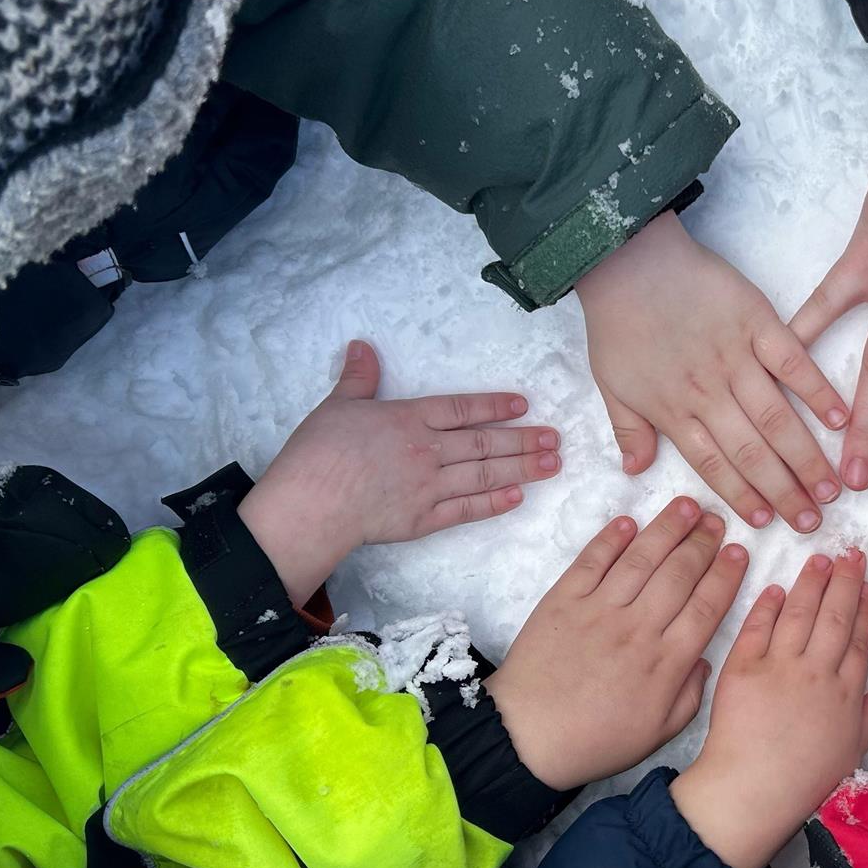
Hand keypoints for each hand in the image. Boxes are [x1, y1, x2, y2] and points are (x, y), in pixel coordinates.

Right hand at [238, 341, 558, 604]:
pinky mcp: (422, 520)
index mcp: (409, 419)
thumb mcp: (338, 405)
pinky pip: (466, 510)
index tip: (524, 405)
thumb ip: (358, 378)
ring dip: (522, 469)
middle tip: (556, 438)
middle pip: (485, 443)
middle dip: (524, 440)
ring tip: (552, 464)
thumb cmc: (318, 452)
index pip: (462, 409)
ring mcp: (429, 487)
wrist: (311, 504)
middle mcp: (428, 450)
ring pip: (484, 475)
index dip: (495, 406)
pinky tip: (517, 497)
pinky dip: (493, 504)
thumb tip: (361, 346)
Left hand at [486, 497, 747, 790]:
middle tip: (716, 518)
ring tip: (686, 506)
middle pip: (679, 574)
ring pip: (641, 559)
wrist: (528, 738)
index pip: (707, 607)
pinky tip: (629, 522)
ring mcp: (599, 611)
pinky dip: (611, 539)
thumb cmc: (596, 740)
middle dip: (702, 542)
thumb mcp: (658, 733)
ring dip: (666, 529)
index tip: (738, 552)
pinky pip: (592, 562)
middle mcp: (638, 628)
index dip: (726, 575)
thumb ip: (690, 695)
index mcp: (666, 663)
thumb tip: (704, 658)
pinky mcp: (563, 601)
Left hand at [576, 212, 847, 532]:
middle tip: (813, 522)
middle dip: (784, 492)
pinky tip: (841, 420)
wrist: (627, 258)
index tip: (768, 523)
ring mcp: (736, 357)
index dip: (742, 497)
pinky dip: (818, 392)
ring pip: (776, 418)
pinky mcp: (757, 322)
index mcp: (674, 410)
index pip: (715, 465)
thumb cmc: (617, 320)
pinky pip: (793, 363)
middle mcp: (709, 392)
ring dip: (806, 457)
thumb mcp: (609, 383)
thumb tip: (636, 471)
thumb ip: (628, 429)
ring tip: (832, 488)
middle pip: (752, 452)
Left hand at [669, 548, 867, 867]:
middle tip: (849, 553)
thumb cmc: (804, 780)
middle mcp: (817, 672)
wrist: (754, 789)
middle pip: (834, 617)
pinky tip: (776, 590)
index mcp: (846, 693)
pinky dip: (768, 606)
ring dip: (810, 584)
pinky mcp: (743, 667)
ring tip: (819, 560)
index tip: (866, 584)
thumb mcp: (852, 752)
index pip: (858, 639)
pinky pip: (758, 628)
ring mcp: (780, 667)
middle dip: (843, 581)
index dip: (863, 608)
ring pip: (799, 614)